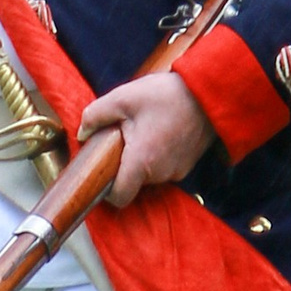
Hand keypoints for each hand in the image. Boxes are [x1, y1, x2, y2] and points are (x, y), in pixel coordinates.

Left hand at [76, 70, 214, 206]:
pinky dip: (158, 155)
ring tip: (145, 129)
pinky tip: (160, 131)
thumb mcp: (123, 97)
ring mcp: (177, 171)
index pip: (119, 197)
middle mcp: (161, 173)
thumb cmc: (166, 95)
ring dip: (142, 158)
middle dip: (124, 163)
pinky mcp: (187, 165)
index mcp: (142, 161)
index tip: (102, 171)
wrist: (208, 93)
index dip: (106, 190)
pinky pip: (164, 167)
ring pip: (149, 174)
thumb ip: (95, 115)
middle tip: (123, 136)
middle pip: (133, 181)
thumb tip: (82, 132)